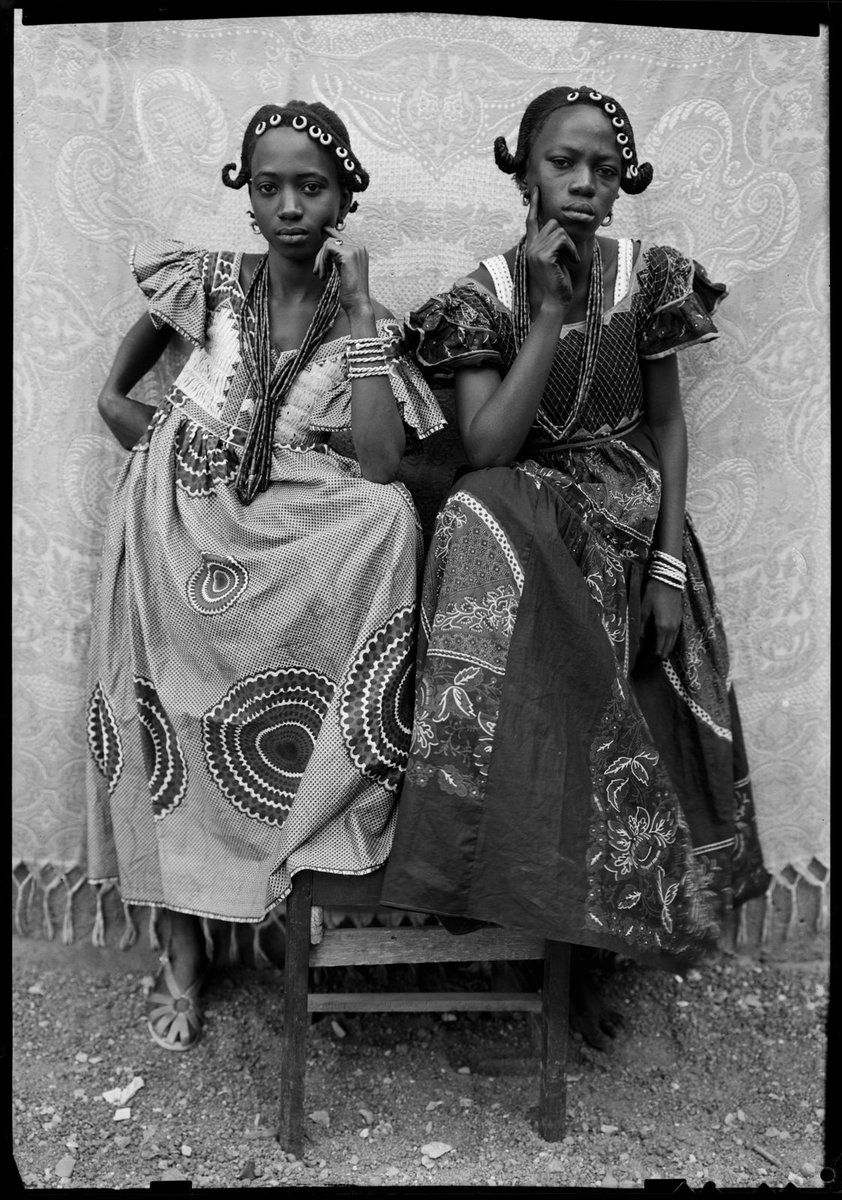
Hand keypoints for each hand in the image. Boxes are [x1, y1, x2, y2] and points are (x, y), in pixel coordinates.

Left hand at [314, 225, 372, 314]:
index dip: (329, 236)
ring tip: (321, 275)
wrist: (357, 303)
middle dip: (321, 255)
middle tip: (316, 271)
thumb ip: (339, 258)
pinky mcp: (348, 254)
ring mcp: (355, 249)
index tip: (322, 237)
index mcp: (360, 250)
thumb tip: (326, 247)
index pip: (341, 236)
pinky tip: (325, 274)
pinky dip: (322, 260)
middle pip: (333, 239)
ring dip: (320, 260)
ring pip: (328, 243)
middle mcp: (359, 247)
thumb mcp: (344, 270)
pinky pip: (328, 248)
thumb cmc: (351, 292)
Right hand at [524, 186, 579, 312]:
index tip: (537, 189)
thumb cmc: (558, 281)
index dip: (535, 204)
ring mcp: (535, 251)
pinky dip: (571, 250)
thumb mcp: (555, 258)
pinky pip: (562, 240)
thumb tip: (558, 227)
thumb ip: (553, 243)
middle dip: (566, 236)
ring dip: (570, 244)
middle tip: (569, 254)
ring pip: (559, 230)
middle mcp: (530, 246)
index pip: (532, 220)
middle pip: (553, 223)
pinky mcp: (544, 256)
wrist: (555, 301)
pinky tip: (571, 262)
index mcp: (531, 246)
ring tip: (570, 260)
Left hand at [639, 578, 682, 660]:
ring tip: (654, 652)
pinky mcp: (680, 619)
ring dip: (664, 649)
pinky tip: (662, 640)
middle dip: (658, 656)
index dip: (651, 657)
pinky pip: (675, 636)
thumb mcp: (643, 609)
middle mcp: (672, 629)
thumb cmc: (653, 593)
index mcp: (662, 627)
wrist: (669, 579)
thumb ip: (641, 627)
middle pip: (667, 649)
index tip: (643, 661)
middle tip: (647, 659)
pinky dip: (669, 641)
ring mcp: (678, 624)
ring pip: (672, 643)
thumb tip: (638, 641)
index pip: (658, 649)